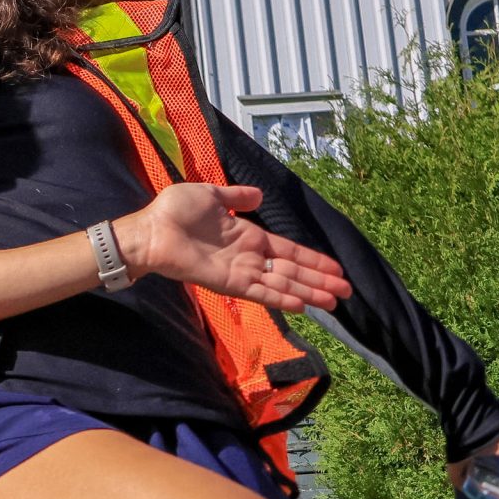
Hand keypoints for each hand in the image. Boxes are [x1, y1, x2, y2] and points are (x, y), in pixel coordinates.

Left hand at [121, 184, 350, 312]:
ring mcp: (240, 272)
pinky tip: (301, 304)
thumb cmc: (175, 211)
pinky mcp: (227, 283)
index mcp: (248, 237)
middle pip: (292, 271)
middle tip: (347, 292)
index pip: (288, 251)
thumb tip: (258, 194)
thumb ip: (237, 197)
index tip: (336, 269)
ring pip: (282, 284)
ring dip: (308, 292)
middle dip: (320, 281)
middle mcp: (249, 257)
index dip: (313, 260)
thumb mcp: (212, 194)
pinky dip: (280, 298)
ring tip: (334, 302)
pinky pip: (259, 292)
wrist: (151, 229)